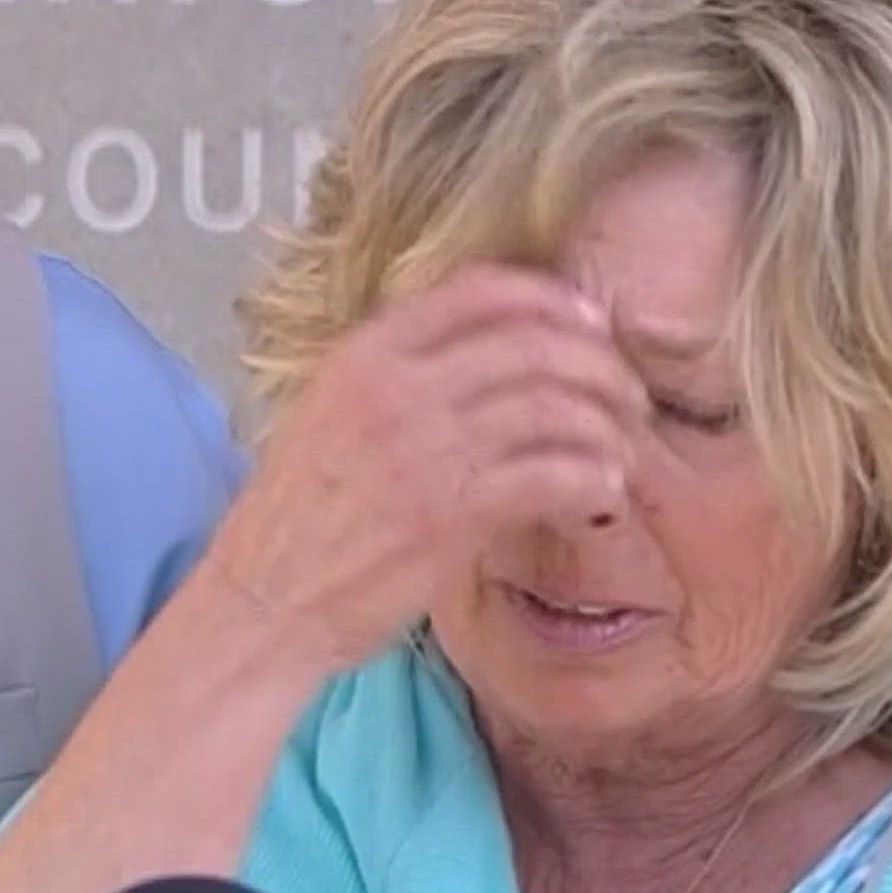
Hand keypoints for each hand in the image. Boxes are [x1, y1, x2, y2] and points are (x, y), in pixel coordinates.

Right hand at [198, 262, 646, 671]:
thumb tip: (487, 357)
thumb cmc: (299, 520)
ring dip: (606, 426)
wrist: (264, 602)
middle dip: (599, 364)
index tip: (590, 325)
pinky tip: (600, 495)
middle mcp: (395, 389)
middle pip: (534, 342)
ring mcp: (423, 451)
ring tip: (620, 451)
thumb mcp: (330, 415)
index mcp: (365, 354)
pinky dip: (592, 479)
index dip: (552, 300)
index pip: (481, 290)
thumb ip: (397, 378)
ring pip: (553, 406)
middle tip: (627, 397)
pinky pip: (551, 475)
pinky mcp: (448, 516)